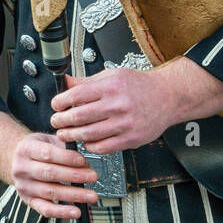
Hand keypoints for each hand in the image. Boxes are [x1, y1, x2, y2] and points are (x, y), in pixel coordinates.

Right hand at [10, 131, 97, 218]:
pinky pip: (45, 209)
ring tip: (91, 195)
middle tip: (93, 177)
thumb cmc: (35, 150)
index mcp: (26, 149)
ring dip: (73, 195)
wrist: (13, 159)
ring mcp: (25, 186)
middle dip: (74, 176)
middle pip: (50, 174)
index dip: (67, 158)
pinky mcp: (28, 201)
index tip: (83, 161)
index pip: (48, 154)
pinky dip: (62, 212)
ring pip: (50, 192)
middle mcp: (23, 168)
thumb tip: (84, 163)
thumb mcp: (46, 140)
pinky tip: (76, 212)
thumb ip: (64, 148)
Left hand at [50, 69, 171, 153]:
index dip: (61, 102)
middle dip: (62, 121)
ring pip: (89, 134)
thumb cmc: (140, 86)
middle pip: (79, 116)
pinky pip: (103, 147)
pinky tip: (86, 142)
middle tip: (56, 122)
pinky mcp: (130, 139)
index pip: (77, 95)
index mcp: (111, 87)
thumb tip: (66, 83)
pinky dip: (90, 146)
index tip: (56, 106)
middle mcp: (118, 105)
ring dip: (72, 135)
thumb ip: (88, 82)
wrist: (167, 97)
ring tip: (66, 133)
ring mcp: (124, 124)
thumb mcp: (113, 76)